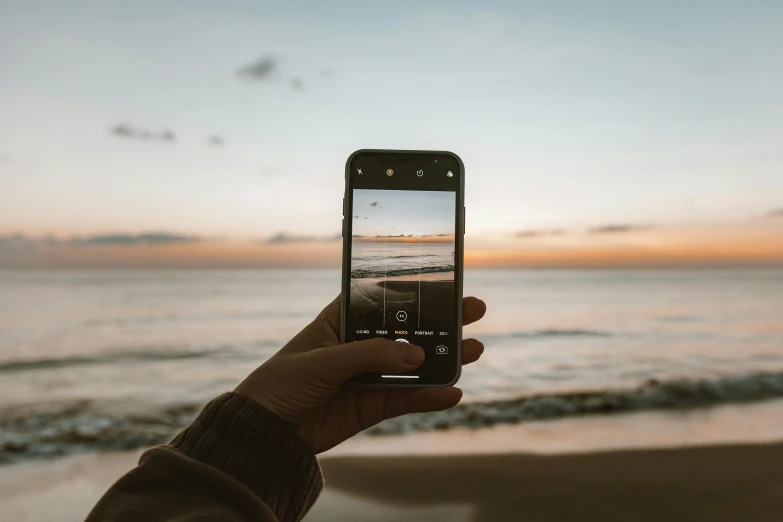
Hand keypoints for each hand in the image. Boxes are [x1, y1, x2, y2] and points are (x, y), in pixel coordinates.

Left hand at [235, 295, 486, 453]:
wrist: (264, 434)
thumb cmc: (281, 383)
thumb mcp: (323, 362)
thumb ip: (369, 356)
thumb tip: (417, 356)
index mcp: (341, 321)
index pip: (383, 299)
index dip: (414, 290)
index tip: (446, 281)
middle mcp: (360, 345)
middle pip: (408, 329)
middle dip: (441, 320)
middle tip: (474, 310)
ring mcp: (369, 375)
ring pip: (415, 364)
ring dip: (445, 358)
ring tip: (475, 350)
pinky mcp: (373, 405)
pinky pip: (409, 399)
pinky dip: (431, 397)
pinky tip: (453, 392)